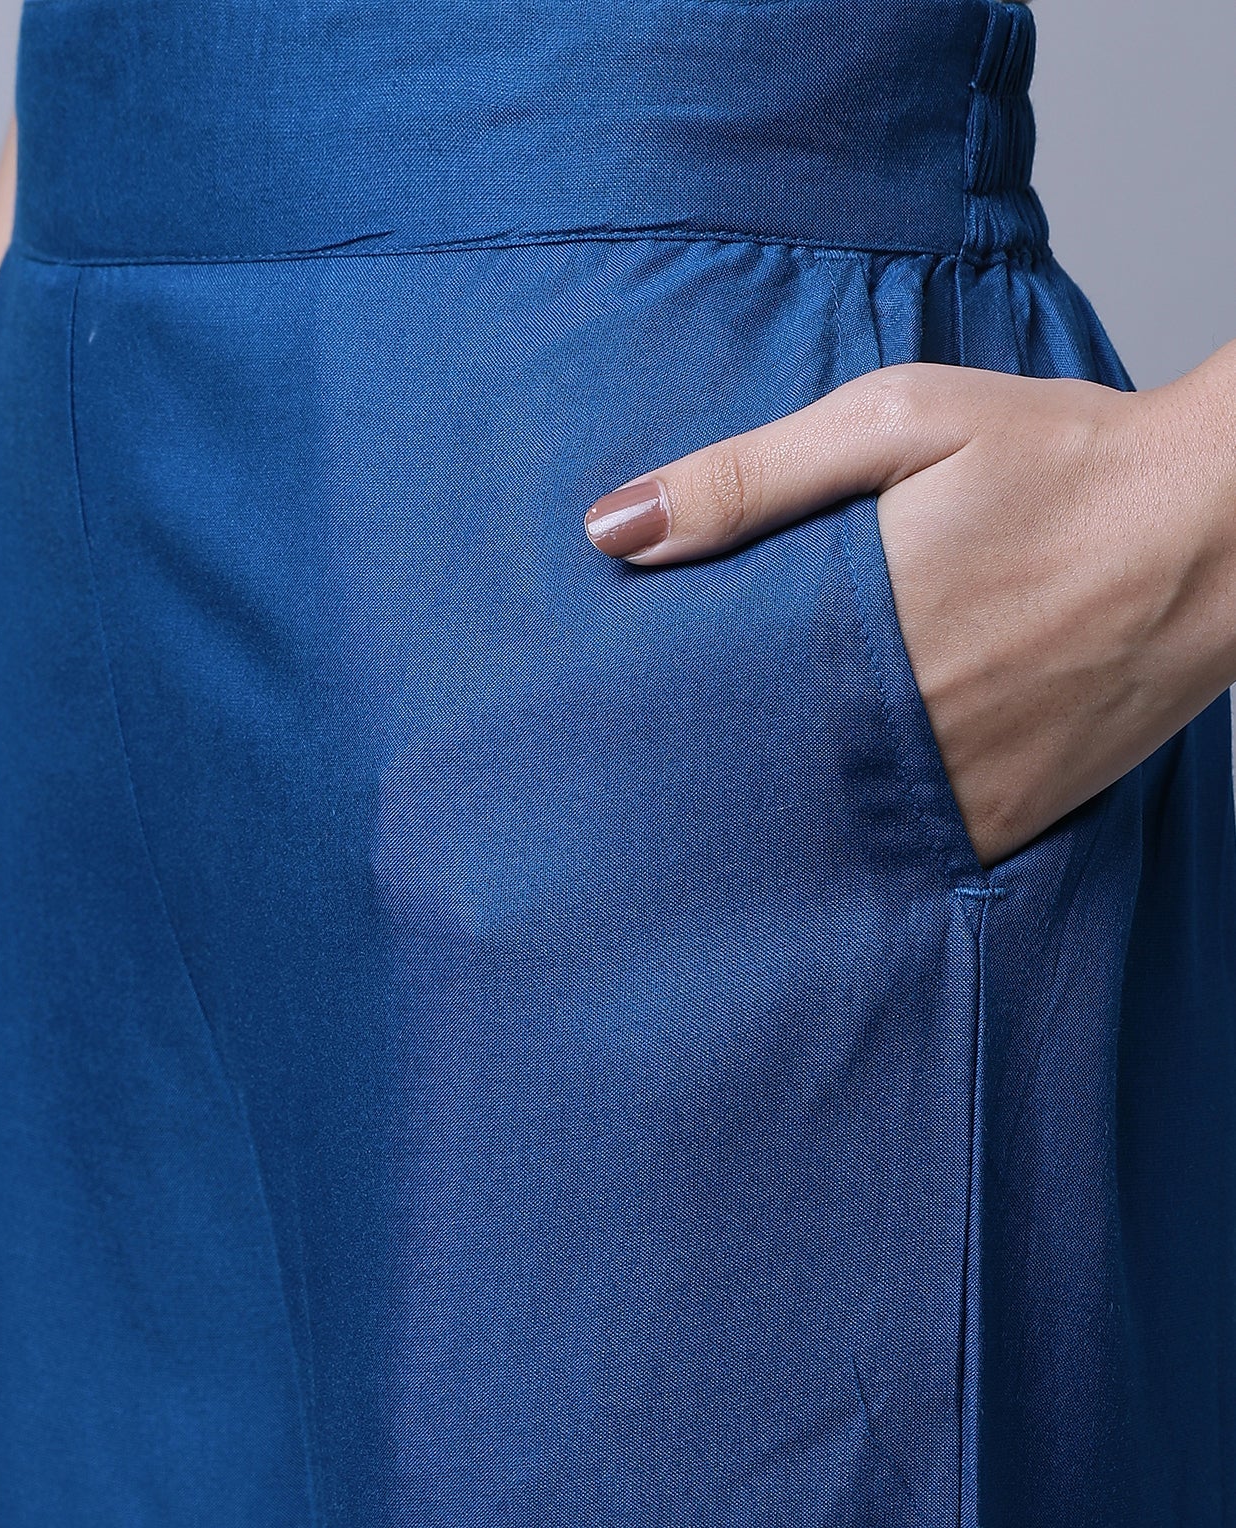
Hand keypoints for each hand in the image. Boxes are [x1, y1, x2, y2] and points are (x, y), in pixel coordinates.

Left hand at [584, 345, 1235, 866]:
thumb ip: (750, 476)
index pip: (711, 705)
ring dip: (786, 804)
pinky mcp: (1013, 818)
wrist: (1222, 525)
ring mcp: (964, 788)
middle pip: (760, 774)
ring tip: (745, 782)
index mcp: (861, 632)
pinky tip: (845, 797)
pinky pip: (914, 848)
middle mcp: (907, 728)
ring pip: (830, 824)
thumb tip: (613, 529)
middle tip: (662, 761)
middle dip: (711, 766)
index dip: (661, 715)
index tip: (618, 717)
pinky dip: (873, 829)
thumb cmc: (1064, 457)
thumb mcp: (899, 419)